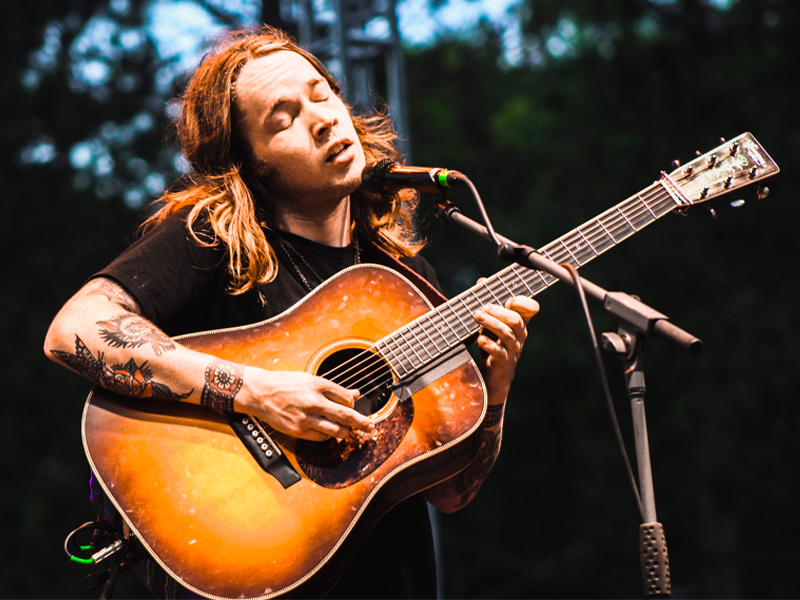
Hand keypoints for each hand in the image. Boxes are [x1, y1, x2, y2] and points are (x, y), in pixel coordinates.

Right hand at [236, 368, 373, 440]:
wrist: (260, 392)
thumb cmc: (285, 383)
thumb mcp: (310, 379)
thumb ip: (334, 389)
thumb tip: (355, 394)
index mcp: (318, 385)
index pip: (346, 399)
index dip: (352, 404)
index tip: (352, 407)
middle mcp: (314, 401)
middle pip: (347, 416)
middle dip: (362, 423)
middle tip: (371, 427)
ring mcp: (306, 417)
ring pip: (337, 430)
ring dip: (345, 432)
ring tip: (347, 431)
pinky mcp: (299, 430)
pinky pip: (321, 437)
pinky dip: (328, 435)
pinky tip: (328, 431)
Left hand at [473, 294, 538, 401]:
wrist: (493, 376)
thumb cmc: (493, 344)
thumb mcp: (491, 322)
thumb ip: (488, 302)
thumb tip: (481, 281)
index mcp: (519, 323)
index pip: (530, 309)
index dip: (523, 302)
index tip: (510, 298)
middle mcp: (519, 335)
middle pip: (516, 319)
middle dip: (498, 311)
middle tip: (481, 309)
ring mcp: (513, 349)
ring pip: (507, 334)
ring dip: (491, 323)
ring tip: (477, 317)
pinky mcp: (504, 362)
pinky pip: (499, 352)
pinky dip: (489, 344)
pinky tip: (480, 340)